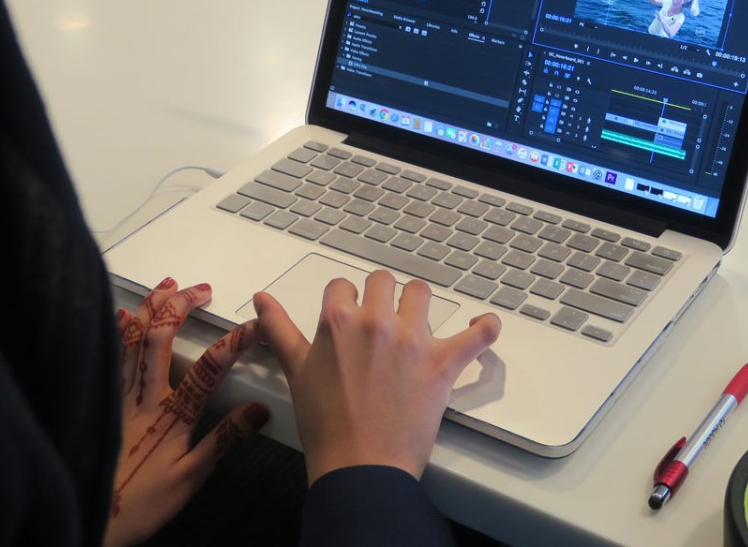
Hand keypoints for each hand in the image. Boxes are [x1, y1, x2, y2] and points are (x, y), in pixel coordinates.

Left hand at [105, 278, 268, 546]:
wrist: (93, 517)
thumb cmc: (141, 502)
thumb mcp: (192, 478)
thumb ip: (224, 441)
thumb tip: (258, 412)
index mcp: (173, 416)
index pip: (208, 369)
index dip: (232, 344)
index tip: (253, 327)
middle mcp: (145, 398)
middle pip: (162, 340)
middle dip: (182, 307)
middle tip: (200, 289)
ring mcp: (122, 397)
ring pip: (134, 341)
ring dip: (151, 308)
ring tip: (166, 286)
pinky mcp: (107, 403)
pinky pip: (113, 358)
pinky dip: (120, 333)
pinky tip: (123, 316)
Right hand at [253, 270, 500, 484]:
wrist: (358, 465)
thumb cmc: (325, 424)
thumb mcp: (295, 371)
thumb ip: (279, 329)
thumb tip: (262, 299)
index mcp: (339, 321)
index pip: (343, 285)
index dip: (344, 301)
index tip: (348, 315)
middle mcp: (377, 322)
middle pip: (383, 281)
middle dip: (380, 296)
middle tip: (379, 321)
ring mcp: (413, 341)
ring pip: (421, 294)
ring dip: (417, 304)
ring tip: (414, 323)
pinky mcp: (442, 364)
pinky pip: (475, 336)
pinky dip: (484, 329)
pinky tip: (485, 325)